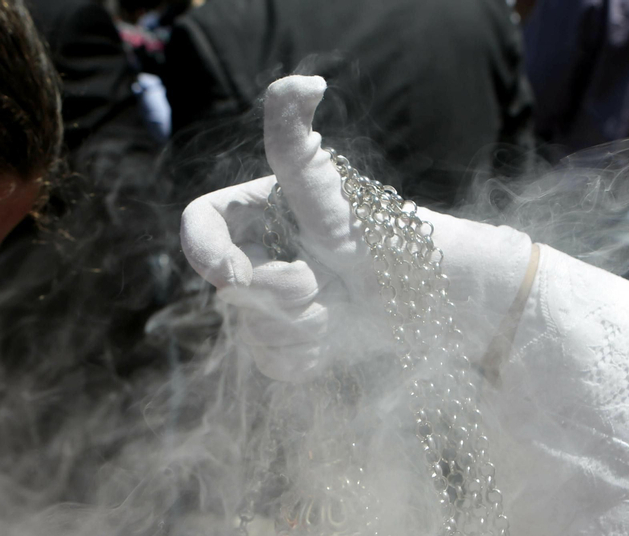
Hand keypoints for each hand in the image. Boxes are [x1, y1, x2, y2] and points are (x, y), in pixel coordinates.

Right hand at [180, 75, 530, 380]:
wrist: (430, 297)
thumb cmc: (381, 236)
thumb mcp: (328, 195)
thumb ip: (295, 143)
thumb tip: (304, 80)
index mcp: (257, 213)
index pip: (199, 224)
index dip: (203, 251)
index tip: (233, 274)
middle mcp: (260, 254)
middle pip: (227, 290)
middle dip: (276, 295)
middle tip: (319, 285)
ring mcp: (273, 301)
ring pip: (250, 331)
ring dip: (296, 328)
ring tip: (336, 309)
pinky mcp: (292, 341)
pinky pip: (270, 361)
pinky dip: (303, 357)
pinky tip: (333, 338)